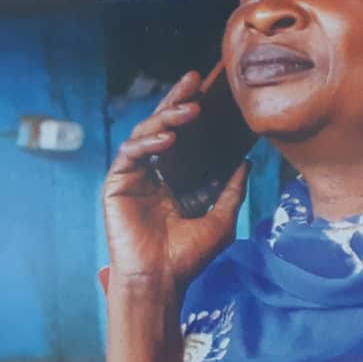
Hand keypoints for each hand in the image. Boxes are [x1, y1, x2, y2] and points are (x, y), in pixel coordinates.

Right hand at [102, 70, 249, 293]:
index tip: (208, 90)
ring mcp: (132, 177)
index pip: (182, 136)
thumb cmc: (188, 257)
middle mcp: (151, 174)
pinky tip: (166, 138)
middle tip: (193, 80)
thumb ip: (231, 191)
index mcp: (172, 179)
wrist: (162, 281)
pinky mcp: (116, 184)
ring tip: (189, 110)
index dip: (191, 111)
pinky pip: (130, 153)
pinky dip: (147, 142)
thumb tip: (246, 163)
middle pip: (161, 126)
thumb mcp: (221, 220)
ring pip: (144, 134)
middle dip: (176, 101)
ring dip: (166, 117)